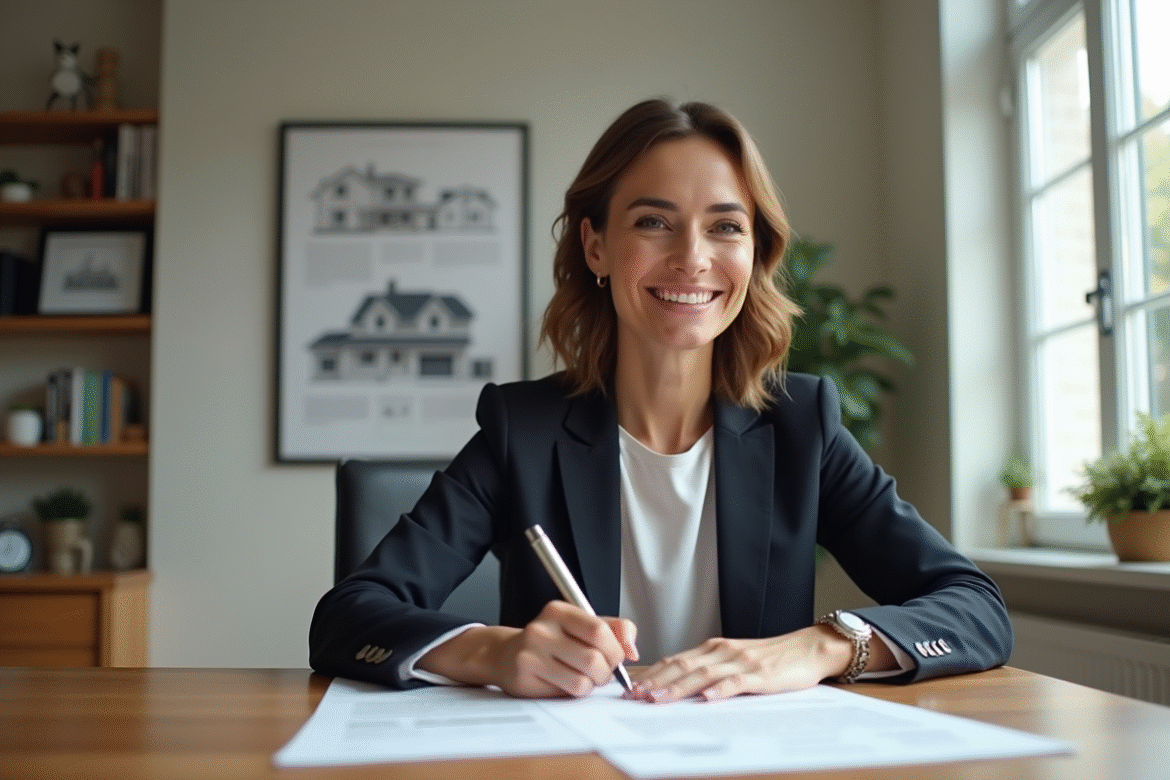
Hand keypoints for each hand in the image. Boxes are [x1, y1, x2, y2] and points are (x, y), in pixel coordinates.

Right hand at [418, 600, 637, 697]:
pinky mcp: (525, 677)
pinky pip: (567, 692)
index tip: (617, 656)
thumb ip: (614, 630)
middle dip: (607, 671)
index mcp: (558, 610)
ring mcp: (531, 654)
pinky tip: (567, 683)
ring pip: (583, 680)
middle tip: (602, 671)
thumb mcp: (581, 626)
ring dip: (592, 684)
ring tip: (584, 677)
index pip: (599, 629)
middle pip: (594, 658)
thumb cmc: (551, 641)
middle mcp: (542, 629)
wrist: (506, 655)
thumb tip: (632, 650)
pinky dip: (576, 692)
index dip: (615, 649)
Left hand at [625, 625, 854, 703]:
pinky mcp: (760, 674)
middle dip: (656, 682)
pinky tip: (706, 699)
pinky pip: (736, 682)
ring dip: (677, 687)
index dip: (652, 674)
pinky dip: (719, 690)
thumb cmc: (771, 659)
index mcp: (713, 648)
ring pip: (702, 674)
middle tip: (634, 696)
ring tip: (658, 699)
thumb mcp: (735, 661)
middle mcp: (722, 651)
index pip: (675, 660)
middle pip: (682, 666)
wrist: (807, 648)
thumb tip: (680, 687)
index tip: (631, 687)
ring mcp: (740, 662)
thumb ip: (710, 670)